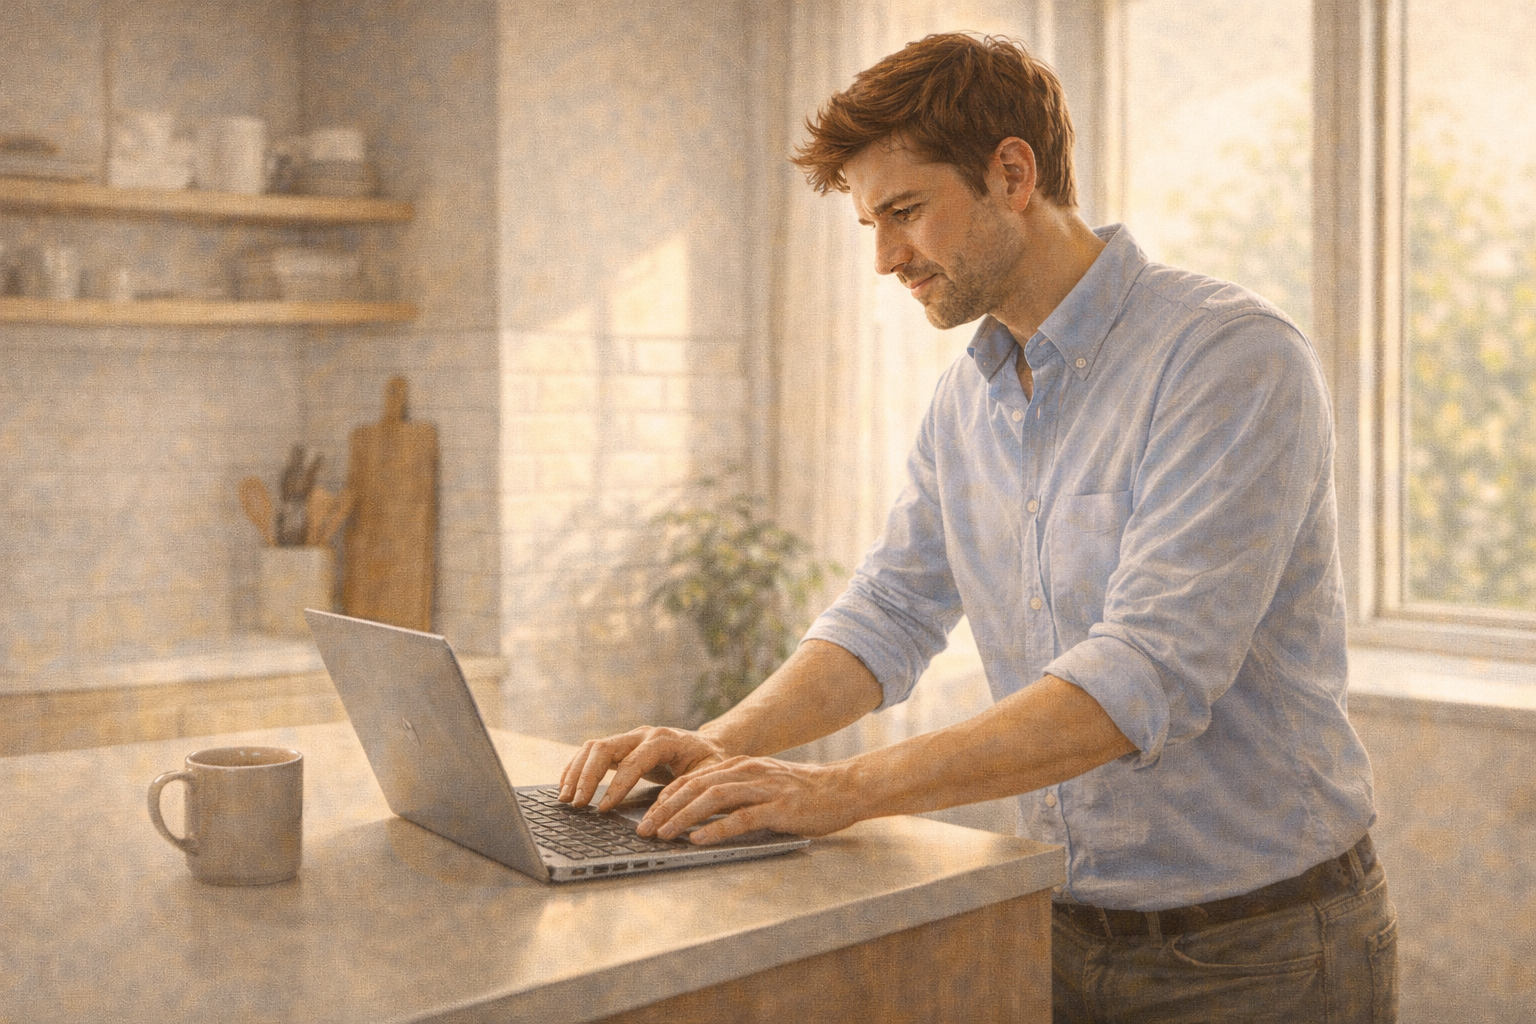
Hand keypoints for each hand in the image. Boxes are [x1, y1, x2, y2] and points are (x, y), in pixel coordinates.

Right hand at [558, 726, 728, 811]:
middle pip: (605, 748)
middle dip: (587, 777)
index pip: (633, 761)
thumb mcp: (707, 777)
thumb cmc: (711, 763)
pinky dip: (577, 767)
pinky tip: (566, 786)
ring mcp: (630, 737)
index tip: (603, 809)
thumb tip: (657, 817)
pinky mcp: (622, 746)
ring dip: (576, 772)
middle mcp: (643, 734)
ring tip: (565, 798)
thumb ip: (685, 793)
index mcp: (664, 739)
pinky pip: (592, 752)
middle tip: (576, 804)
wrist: (710, 745)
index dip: (616, 786)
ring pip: (593, 747)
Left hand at [637, 755, 860, 844]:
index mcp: (740, 765)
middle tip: (643, 828)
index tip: (646, 814)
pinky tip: (698, 839)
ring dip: (682, 817)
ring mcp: (764, 788)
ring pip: (712, 798)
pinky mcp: (779, 808)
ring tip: (662, 834)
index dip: (665, 796)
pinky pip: (741, 817)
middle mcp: (748, 771)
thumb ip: (735, 793)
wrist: (844, 789)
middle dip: (664, 808)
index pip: (693, 778)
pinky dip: (716, 828)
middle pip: (695, 786)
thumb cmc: (802, 794)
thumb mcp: (763, 785)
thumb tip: (698, 813)